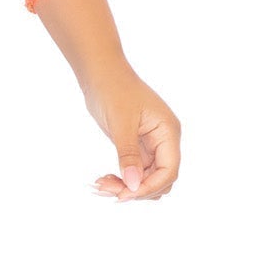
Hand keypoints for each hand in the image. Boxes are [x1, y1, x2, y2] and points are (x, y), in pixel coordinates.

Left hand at [83, 64, 181, 201]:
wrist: (101, 73)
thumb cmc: (114, 90)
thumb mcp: (121, 123)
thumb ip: (128, 155)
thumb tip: (132, 185)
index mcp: (168, 132)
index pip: (169, 170)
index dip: (149, 187)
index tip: (124, 195)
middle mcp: (164, 140)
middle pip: (160, 179)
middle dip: (136, 189)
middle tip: (105, 189)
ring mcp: (151, 145)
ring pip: (146, 178)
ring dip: (127, 187)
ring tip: (100, 185)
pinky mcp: (137, 147)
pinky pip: (135, 172)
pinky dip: (121, 179)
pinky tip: (103, 178)